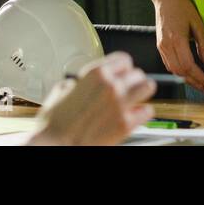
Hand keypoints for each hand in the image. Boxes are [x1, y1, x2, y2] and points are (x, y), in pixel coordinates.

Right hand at [28, 52, 155, 145]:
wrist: (56, 145)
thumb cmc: (55, 123)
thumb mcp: (60, 90)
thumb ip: (76, 83)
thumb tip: (79, 84)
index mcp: (95, 73)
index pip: (124, 59)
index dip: (122, 68)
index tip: (121, 73)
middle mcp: (111, 85)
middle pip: (137, 73)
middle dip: (133, 81)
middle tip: (128, 88)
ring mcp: (120, 104)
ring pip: (148, 86)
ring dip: (142, 92)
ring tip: (137, 98)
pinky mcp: (126, 124)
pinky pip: (148, 111)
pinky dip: (143, 113)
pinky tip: (136, 115)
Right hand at [152, 0, 203, 92]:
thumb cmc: (183, 7)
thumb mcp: (198, 24)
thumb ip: (203, 45)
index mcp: (177, 40)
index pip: (189, 66)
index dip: (199, 77)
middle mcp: (167, 45)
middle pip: (180, 72)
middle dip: (194, 82)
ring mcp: (161, 46)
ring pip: (173, 70)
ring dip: (186, 79)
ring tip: (199, 84)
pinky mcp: (159, 46)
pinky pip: (168, 64)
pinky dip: (179, 72)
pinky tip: (188, 74)